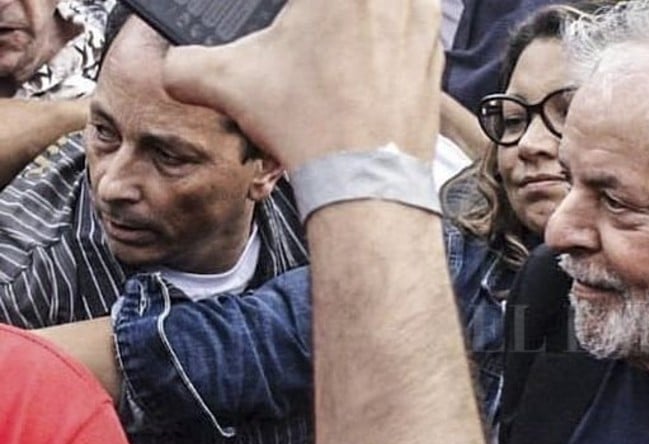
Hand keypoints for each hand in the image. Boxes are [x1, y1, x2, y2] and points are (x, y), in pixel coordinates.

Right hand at [160, 0, 444, 167]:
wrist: (367, 181)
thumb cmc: (311, 127)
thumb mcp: (229, 84)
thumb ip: (187, 64)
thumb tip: (173, 66)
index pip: (307, 2)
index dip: (303, 13)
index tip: (296, 23)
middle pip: (350, 5)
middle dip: (331, 17)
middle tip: (312, 35)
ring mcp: (423, 22)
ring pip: (394, 3)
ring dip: (367, 18)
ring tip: (335, 49)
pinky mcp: (436, 56)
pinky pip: (414, 32)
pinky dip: (390, 42)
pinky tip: (363, 72)